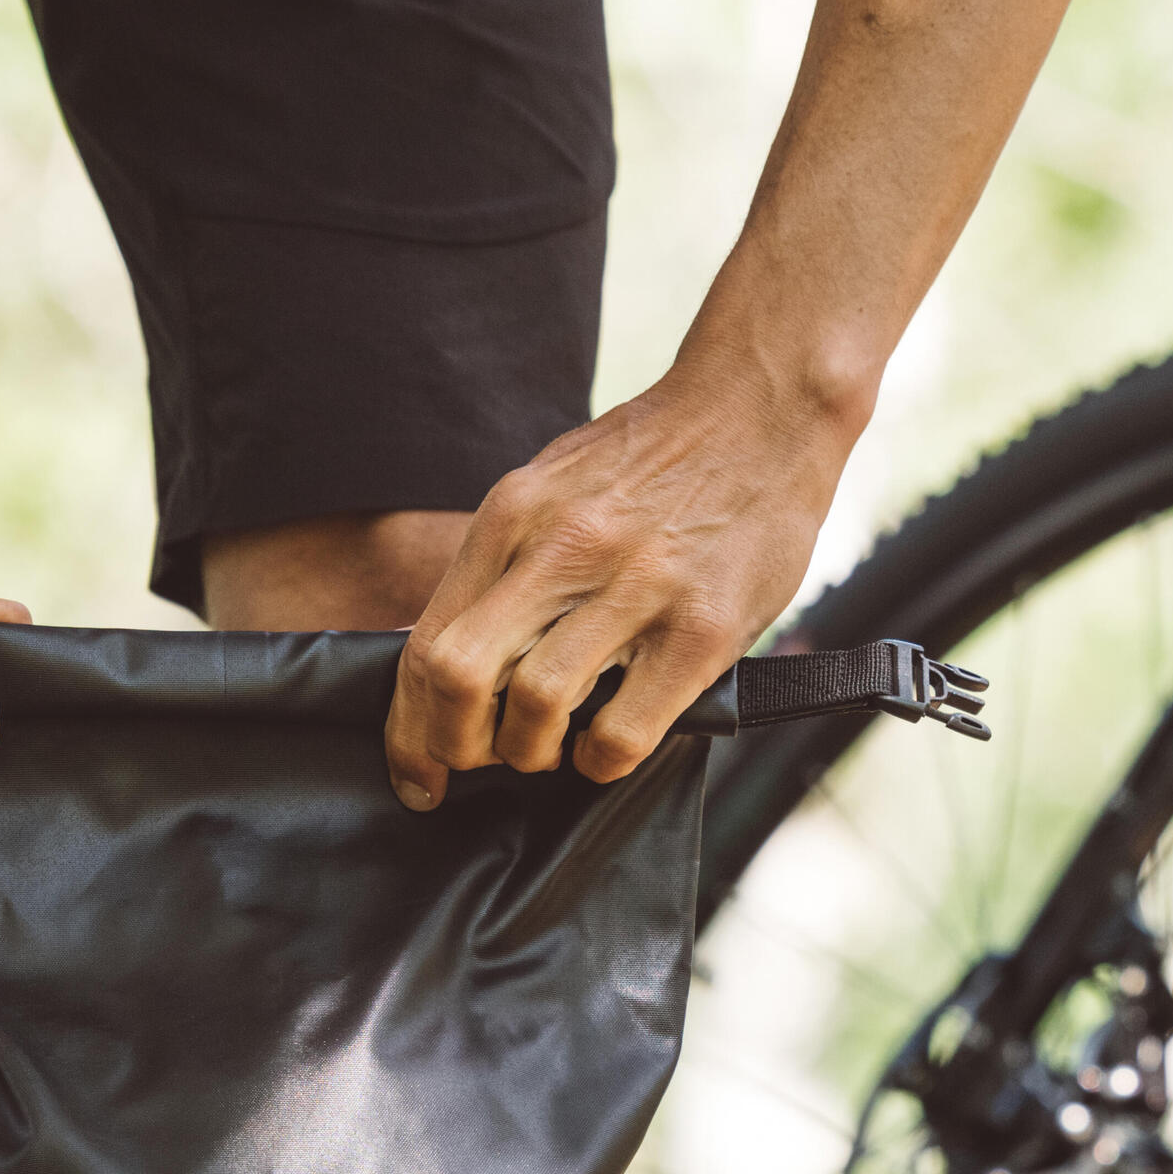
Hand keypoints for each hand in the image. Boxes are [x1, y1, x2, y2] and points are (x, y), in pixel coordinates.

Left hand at [382, 363, 852, 808]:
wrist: (765, 402)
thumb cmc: (655, 461)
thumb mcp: (553, 489)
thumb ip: (502, 565)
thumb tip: (447, 664)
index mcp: (514, 515)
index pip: (426, 643)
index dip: (407, 730)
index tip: (416, 771)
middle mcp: (566, 547)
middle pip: (459, 678)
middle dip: (453, 746)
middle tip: (478, 761)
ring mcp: (637, 587)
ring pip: (534, 708)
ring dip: (530, 753)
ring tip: (551, 746)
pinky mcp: (699, 629)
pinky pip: (620, 732)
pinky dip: (599, 760)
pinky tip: (607, 744)